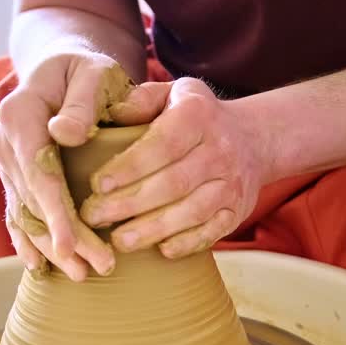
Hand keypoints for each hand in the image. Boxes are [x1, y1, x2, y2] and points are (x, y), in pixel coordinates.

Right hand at [0, 47, 132, 279]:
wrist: (63, 68)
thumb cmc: (87, 70)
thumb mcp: (94, 73)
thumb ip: (83, 101)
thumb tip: (65, 134)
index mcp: (20, 113)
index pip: (38, 170)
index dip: (55, 210)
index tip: (72, 244)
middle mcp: (4, 140)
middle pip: (33, 199)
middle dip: (63, 238)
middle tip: (96, 268)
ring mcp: (5, 160)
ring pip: (26, 211)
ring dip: (50, 246)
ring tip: (81, 274)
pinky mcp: (12, 174)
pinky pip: (16, 211)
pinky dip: (28, 239)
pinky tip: (41, 267)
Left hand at [81, 78, 277, 258]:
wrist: (252, 138)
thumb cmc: (195, 117)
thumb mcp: (171, 94)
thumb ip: (139, 101)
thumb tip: (109, 115)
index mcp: (198, 115)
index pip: (162, 144)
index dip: (129, 167)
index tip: (96, 184)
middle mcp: (220, 149)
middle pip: (174, 183)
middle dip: (130, 203)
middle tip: (93, 217)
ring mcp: (232, 183)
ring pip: (192, 211)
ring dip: (153, 229)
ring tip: (119, 241)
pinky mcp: (238, 210)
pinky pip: (214, 230)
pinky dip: (188, 242)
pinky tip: (161, 250)